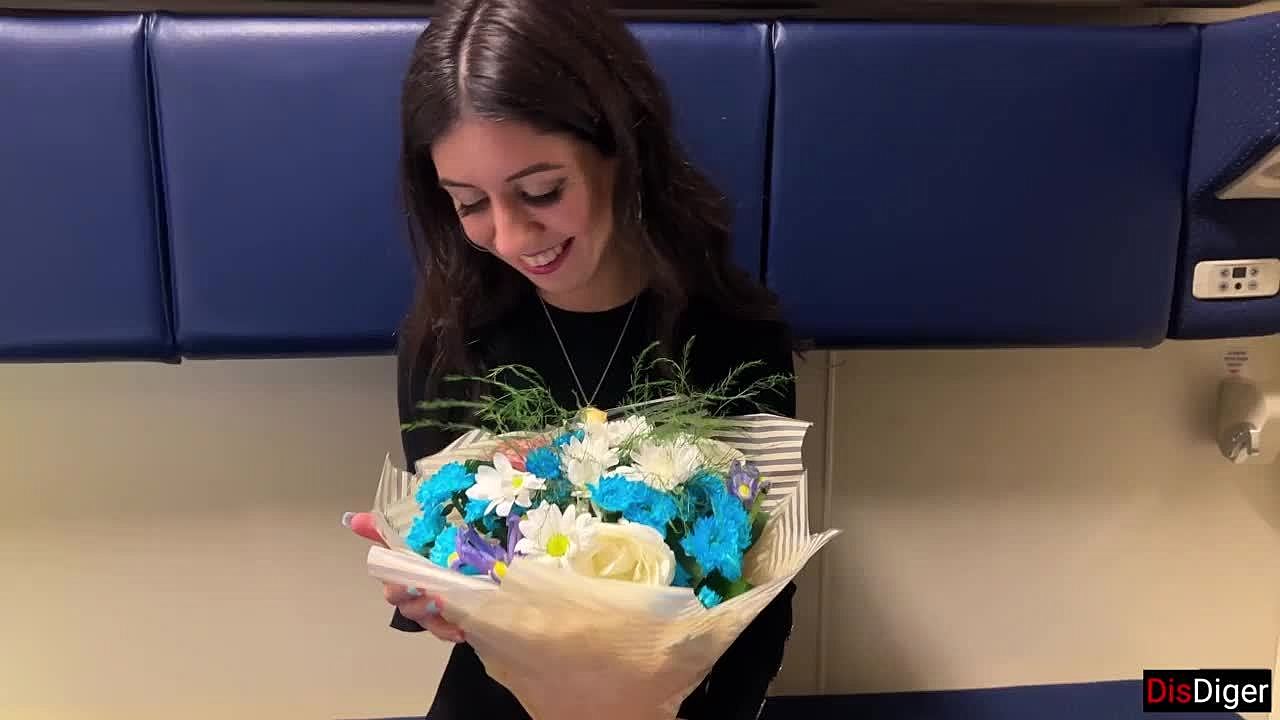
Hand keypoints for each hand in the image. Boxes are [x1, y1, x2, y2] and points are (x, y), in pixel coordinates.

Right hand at [345, 511, 465, 643]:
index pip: (392, 587)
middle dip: (418, 604)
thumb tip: (352, 518)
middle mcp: (410, 598)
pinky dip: (449, 631)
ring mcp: (426, 611)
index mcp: (398, 579)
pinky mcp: (443, 620)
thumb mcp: (401, 538)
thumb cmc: (419, 554)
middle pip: (407, 607)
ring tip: (446, 608)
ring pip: (425, 620)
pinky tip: (460, 631)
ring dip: (434, 618)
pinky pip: (443, 630)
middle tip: (434, 597)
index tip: (412, 585)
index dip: (399, 589)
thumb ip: (377, 529)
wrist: (449, 568)